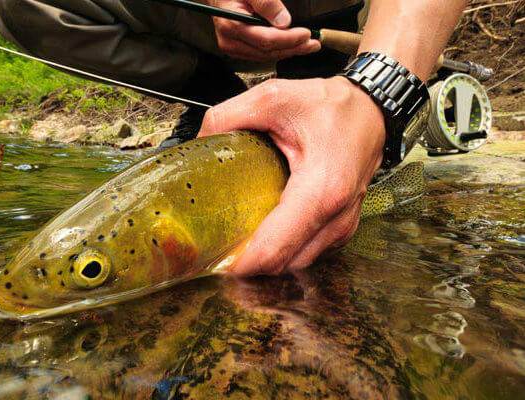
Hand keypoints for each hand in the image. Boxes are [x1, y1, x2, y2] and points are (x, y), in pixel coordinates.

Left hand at [199, 77, 384, 273]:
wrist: (373, 110)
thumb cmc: (333, 106)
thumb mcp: (274, 97)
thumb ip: (228, 118)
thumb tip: (200, 141)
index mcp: (321, 189)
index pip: (274, 248)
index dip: (239, 262)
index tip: (212, 259)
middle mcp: (336, 217)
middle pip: (281, 264)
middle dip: (246, 263)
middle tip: (215, 247)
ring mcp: (341, 228)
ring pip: (293, 264)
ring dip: (264, 259)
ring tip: (235, 240)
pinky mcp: (340, 230)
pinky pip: (305, 253)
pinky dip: (281, 250)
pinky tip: (262, 232)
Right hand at [209, 0, 319, 61]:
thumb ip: (266, 3)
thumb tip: (284, 21)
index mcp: (232, 25)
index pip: (265, 40)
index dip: (288, 39)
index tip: (307, 34)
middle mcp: (230, 42)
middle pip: (267, 52)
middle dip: (292, 48)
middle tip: (313, 44)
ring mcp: (233, 48)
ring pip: (265, 56)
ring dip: (288, 52)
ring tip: (307, 46)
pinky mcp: (237, 50)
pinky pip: (261, 55)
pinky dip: (278, 51)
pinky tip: (292, 47)